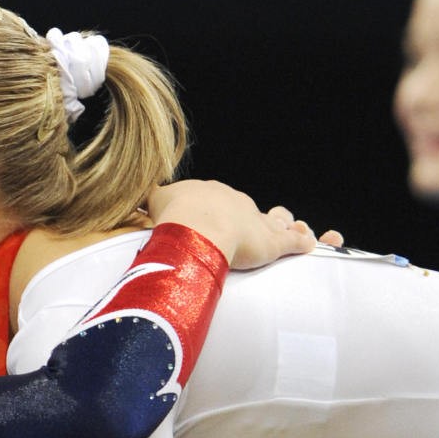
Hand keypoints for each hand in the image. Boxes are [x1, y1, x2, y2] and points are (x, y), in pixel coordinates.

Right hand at [147, 180, 341, 267]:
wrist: (194, 224)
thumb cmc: (174, 215)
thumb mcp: (156, 202)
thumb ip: (147, 199)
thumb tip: (129, 198)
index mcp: (212, 193)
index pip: (219, 201)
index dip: (219, 212)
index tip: (217, 221)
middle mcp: (237, 202)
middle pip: (247, 209)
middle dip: (249, 219)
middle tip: (248, 233)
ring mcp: (256, 221)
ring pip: (275, 221)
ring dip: (282, 225)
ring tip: (288, 228)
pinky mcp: (272, 242)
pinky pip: (293, 242)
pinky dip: (302, 242)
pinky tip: (309, 244)